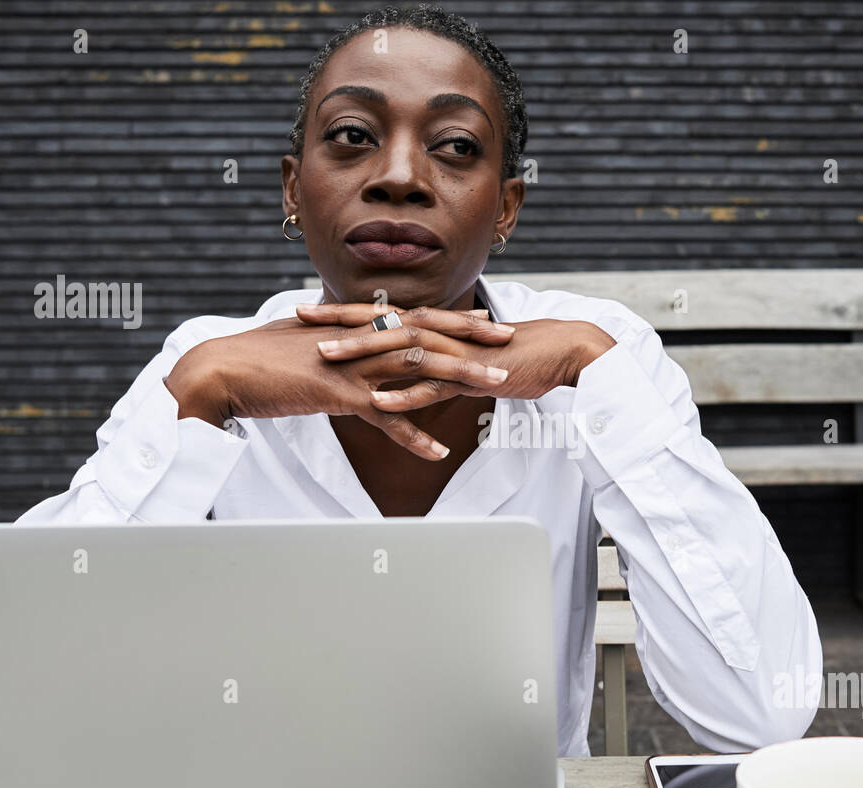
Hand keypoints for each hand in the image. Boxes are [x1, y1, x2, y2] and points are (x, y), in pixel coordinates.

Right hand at [165, 304, 514, 460]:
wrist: (223, 369)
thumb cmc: (259, 359)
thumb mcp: (307, 345)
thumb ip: (337, 344)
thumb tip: (351, 346)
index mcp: (354, 327)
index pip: (414, 318)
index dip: (454, 320)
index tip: (486, 321)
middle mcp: (359, 340)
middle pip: (427, 336)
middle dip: (472, 339)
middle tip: (510, 344)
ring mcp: (351, 366)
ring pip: (417, 369)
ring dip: (459, 378)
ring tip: (495, 387)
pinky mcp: (337, 395)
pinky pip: (385, 418)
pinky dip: (413, 436)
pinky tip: (438, 451)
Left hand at [301, 307, 616, 412]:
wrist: (563, 353)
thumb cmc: (520, 355)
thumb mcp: (470, 356)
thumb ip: (441, 361)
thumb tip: (416, 370)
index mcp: (439, 325)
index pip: (383, 313)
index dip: (344, 310)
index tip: (309, 308)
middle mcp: (441, 332)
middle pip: (382, 323)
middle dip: (338, 321)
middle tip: (300, 318)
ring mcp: (455, 353)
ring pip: (400, 350)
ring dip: (362, 353)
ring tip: (326, 358)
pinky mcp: (473, 377)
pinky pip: (433, 387)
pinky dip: (405, 395)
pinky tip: (377, 403)